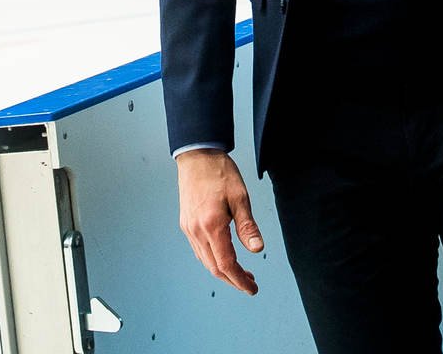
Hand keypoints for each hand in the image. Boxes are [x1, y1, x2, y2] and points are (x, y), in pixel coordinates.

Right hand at [176, 148, 262, 294]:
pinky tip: (223, 256)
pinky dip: (212, 259)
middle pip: (214, 267)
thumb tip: (257, 249)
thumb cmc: (219, 172)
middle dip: (233, 279)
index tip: (252, 288)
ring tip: (240, 272)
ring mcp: (188, 227)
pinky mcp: (186, 223)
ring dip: (222, 271)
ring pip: (205, 261)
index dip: (240, 280)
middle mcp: (196, 230)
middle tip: (250, 283)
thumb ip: (247, 226)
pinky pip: (198, 250)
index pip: (226, 264)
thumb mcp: (240, 197)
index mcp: (211, 225)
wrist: (197, 155)